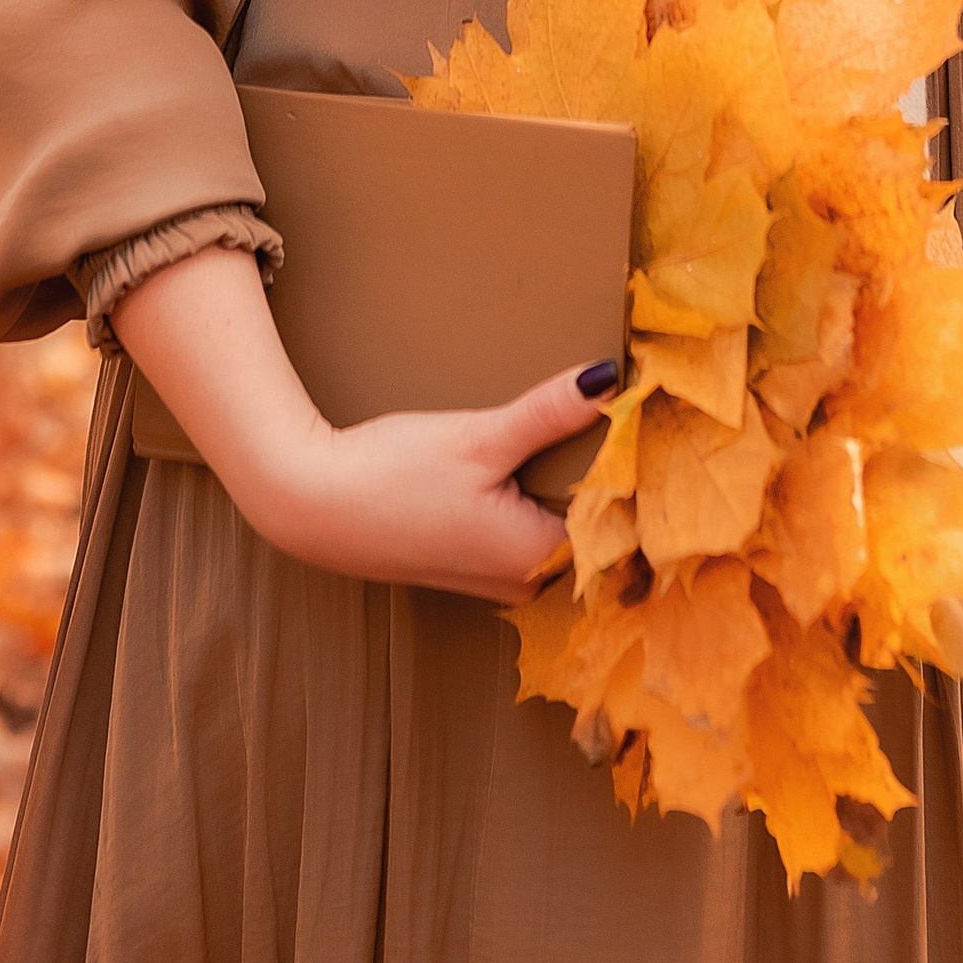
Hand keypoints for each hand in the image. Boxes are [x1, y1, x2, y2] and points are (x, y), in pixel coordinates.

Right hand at [252, 369, 612, 598]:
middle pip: (591, 525)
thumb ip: (547, 414)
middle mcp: (524, 580)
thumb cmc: (392, 479)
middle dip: (606, 473)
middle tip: (626, 410)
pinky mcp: (473, 559)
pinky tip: (535, 452)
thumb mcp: (478, 438)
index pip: (617, 521)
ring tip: (587, 422)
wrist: (311, 504)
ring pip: (558, 524)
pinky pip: (529, 526)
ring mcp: (498, 575)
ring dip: (569, 481)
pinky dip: (539, 491)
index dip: (636, 472)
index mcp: (536, 560)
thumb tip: (610, 381)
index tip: (650, 421)